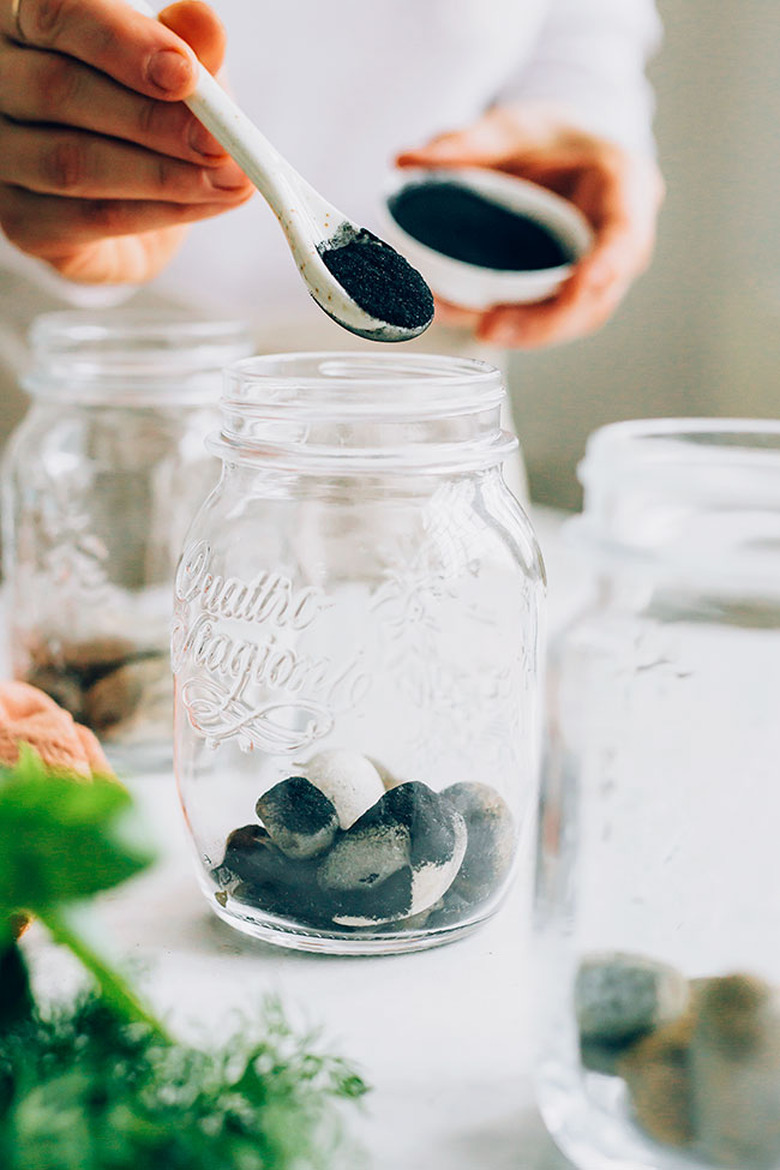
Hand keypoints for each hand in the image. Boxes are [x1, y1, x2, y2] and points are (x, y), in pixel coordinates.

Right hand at [0, 0, 253, 284]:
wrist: (139, 199)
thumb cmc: (148, 111)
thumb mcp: (178, 70)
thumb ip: (189, 47)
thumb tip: (205, 25)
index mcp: (26, 22)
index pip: (55, 12)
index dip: (122, 43)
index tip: (186, 73)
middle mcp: (0, 82)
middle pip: (59, 90)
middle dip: (153, 120)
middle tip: (220, 143)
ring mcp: (2, 155)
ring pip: (73, 163)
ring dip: (164, 175)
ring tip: (230, 179)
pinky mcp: (21, 222)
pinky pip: (89, 219)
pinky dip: (158, 213)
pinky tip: (204, 203)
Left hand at [398, 107, 663, 348]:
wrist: (562, 150)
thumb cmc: (551, 136)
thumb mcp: (512, 124)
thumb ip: (468, 143)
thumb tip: (407, 160)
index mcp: (623, 188)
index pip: (625, 235)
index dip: (606, 265)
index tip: (582, 286)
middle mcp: (617, 241)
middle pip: (595, 297)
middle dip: (546, 322)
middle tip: (491, 327)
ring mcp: (596, 273)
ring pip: (571, 318)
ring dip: (523, 332)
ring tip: (470, 328)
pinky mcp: (567, 292)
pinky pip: (545, 316)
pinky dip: (506, 323)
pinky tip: (460, 316)